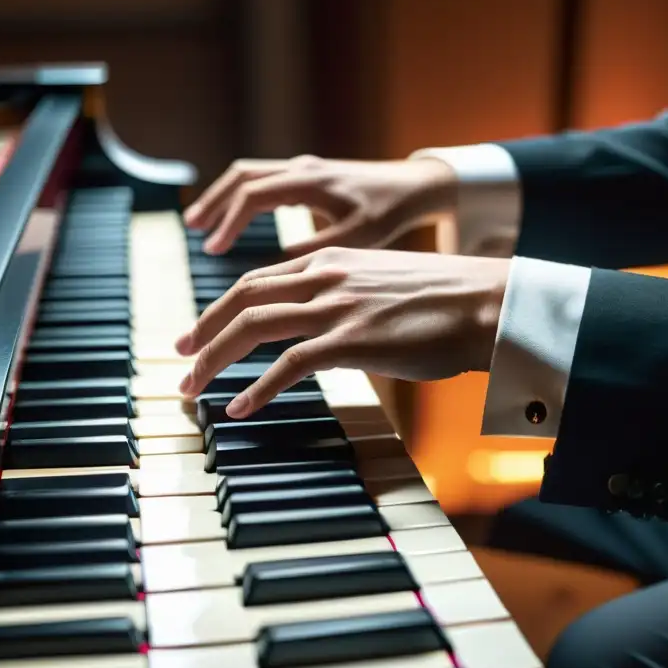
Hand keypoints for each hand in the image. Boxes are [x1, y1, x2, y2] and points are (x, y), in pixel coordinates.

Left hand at [175, 247, 508, 417]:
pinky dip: (257, 388)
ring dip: (214, 359)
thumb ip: (348, 295)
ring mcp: (337, 306)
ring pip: (253, 326)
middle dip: (202, 329)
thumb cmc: (446, 299)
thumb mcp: (384, 281)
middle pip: (242, 297)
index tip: (202, 330)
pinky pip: (287, 364)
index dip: (222, 305)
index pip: (259, 278)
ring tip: (192, 387)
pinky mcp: (352, 340)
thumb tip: (330, 326)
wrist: (487, 302)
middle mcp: (325, 276)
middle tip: (180, 358)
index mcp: (331, 259)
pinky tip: (240, 408)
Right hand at [183, 154, 456, 255]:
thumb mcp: (358, 237)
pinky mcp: (307, 175)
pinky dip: (240, 197)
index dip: (229, 222)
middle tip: (191, 230)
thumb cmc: (390, 212)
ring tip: (200, 225)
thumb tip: (277, 270)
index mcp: (310, 181)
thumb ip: (318, 250)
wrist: (414, 186)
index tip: (213, 250)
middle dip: (214, 203)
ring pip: (249, 174)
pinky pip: (262, 179)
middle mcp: (301, 168)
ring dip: (222, 197)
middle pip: (241, 177)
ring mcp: (302, 168)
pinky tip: (234, 221)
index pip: (253, 195)